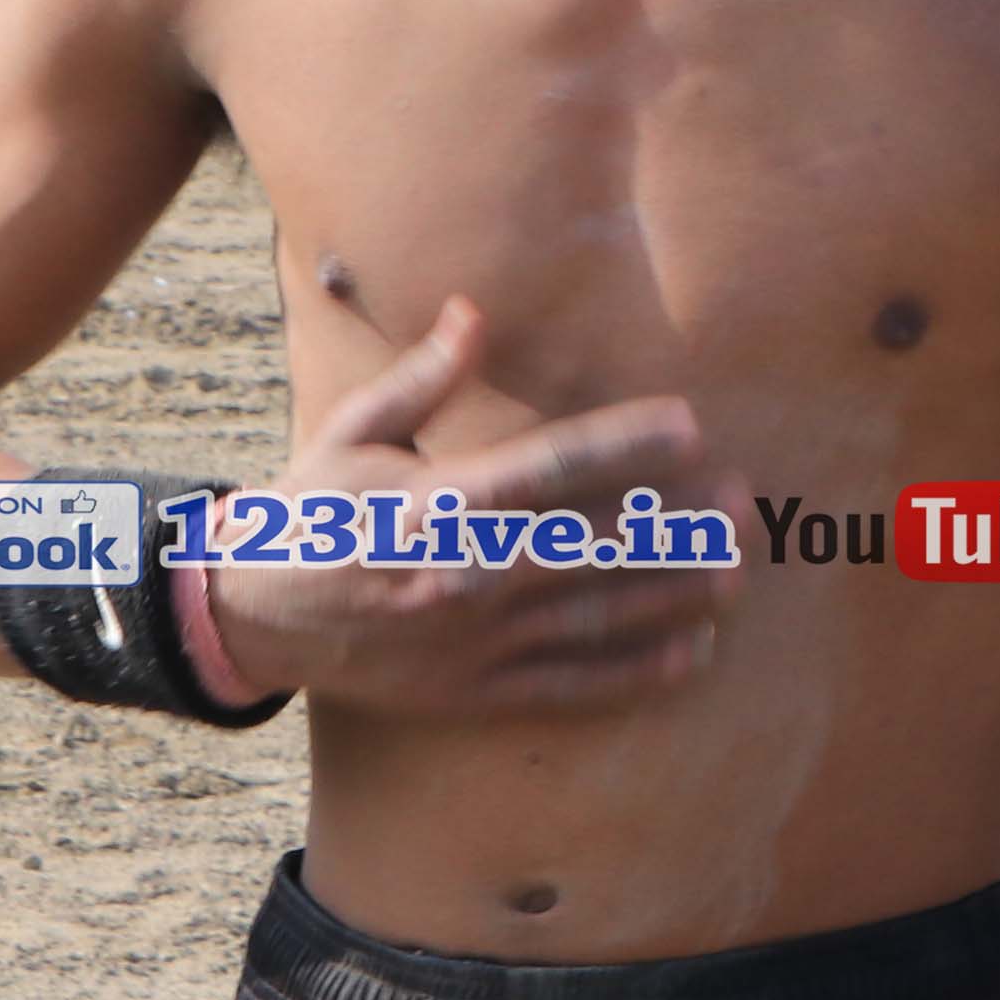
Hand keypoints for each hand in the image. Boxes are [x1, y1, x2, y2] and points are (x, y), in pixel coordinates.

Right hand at [193, 298, 731, 720]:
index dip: (624, 445)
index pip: (549, 468)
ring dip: (673, 596)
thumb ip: (423, 377)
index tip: (690, 424)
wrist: (253, 617)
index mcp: (436, 502)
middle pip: (592, 548)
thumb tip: (473, 310)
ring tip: (738, 573)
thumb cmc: (312, 509)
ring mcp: (474, 640)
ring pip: (594, 618)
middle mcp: (464, 575)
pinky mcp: (475, 690)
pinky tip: (693, 654)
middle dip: (675, 528)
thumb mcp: (354, 432)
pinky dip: (635, 673)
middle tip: (746, 506)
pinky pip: (570, 684)